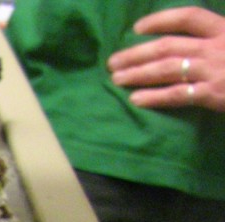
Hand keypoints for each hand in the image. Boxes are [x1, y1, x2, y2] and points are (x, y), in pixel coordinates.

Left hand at [107, 6, 224, 111]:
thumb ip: (215, 37)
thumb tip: (188, 41)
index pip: (189, 17)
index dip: (161, 19)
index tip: (137, 27)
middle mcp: (217, 46)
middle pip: (167, 46)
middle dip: (136, 53)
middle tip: (113, 61)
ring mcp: (214, 70)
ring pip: (166, 69)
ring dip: (137, 73)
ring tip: (117, 78)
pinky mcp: (213, 94)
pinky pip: (177, 95)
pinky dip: (154, 97)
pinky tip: (136, 99)